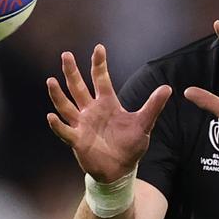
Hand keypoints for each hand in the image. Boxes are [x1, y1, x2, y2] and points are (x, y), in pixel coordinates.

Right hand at [46, 44, 171, 182]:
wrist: (121, 169)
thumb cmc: (131, 144)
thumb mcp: (144, 124)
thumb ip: (153, 106)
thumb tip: (168, 88)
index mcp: (107, 103)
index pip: (101, 79)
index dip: (99, 64)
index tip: (99, 48)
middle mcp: (92, 111)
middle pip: (78, 87)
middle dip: (72, 72)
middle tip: (66, 55)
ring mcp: (82, 125)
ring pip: (66, 106)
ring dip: (58, 94)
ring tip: (50, 81)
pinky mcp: (77, 140)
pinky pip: (65, 131)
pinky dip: (57, 125)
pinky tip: (51, 116)